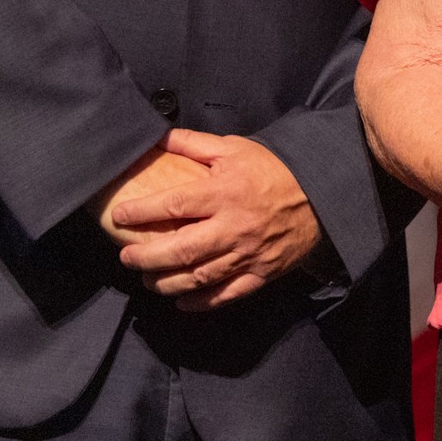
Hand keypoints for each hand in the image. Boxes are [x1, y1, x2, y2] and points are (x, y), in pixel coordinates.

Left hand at [110, 129, 321, 311]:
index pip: (173, 205)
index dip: (141, 212)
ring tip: (146, 280)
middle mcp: (232, 227)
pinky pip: (225, 295)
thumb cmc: (273, 168)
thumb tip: (158, 137)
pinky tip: (179, 301)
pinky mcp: (260, 274)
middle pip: (180, 249)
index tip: (119, 215)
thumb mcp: (234, 147)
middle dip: (145, 256)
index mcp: (224, 193)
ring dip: (165, 282)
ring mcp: (247, 254)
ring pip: (198, 277)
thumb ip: (194, 144)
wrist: (322, 193)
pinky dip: (200, 303)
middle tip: (125, 257)